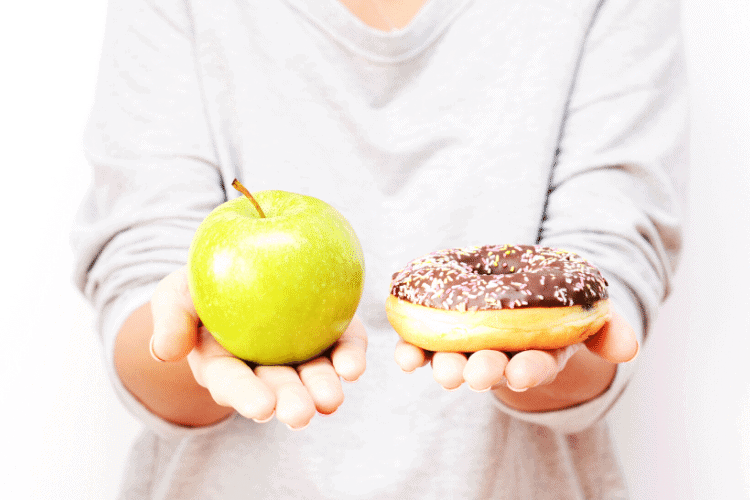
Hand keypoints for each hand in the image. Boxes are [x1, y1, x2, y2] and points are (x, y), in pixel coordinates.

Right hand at [150, 266, 367, 428]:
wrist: (239, 264)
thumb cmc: (199, 286)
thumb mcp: (174, 295)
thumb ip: (170, 319)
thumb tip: (165, 350)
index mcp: (225, 366)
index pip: (233, 383)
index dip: (246, 395)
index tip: (261, 407)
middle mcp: (264, 367)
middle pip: (278, 387)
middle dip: (290, 402)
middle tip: (300, 414)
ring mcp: (299, 352)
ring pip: (313, 375)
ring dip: (323, 388)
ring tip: (331, 399)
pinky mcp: (328, 332)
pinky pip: (341, 346)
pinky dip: (349, 357)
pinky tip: (353, 366)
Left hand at [393, 311, 637, 408]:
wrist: (515, 296)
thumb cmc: (553, 307)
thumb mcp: (586, 313)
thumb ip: (606, 328)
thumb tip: (629, 348)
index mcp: (538, 351)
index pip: (538, 364)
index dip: (532, 370)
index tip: (524, 372)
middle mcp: (501, 355)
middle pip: (493, 367)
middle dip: (485, 372)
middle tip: (477, 374)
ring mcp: (468, 348)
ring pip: (456, 361)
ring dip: (447, 367)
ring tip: (442, 370)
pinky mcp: (438, 337)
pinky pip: (423, 347)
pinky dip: (412, 353)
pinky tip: (403, 357)